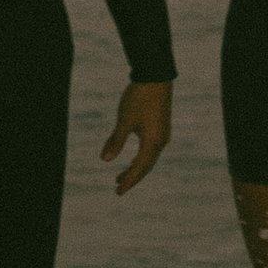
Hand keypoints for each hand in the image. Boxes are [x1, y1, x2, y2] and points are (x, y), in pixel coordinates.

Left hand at [102, 79, 172, 195]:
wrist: (156, 76)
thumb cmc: (139, 98)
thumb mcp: (124, 120)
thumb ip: (115, 141)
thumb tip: (105, 160)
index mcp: (152, 143)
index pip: (139, 169)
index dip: (128, 181)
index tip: (118, 192)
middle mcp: (160, 141)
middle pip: (145, 166)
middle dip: (131, 177)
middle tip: (117, 187)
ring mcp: (163, 134)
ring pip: (148, 158)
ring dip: (135, 167)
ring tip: (121, 175)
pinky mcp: (161, 126)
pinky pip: (151, 149)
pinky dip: (141, 158)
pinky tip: (133, 158)